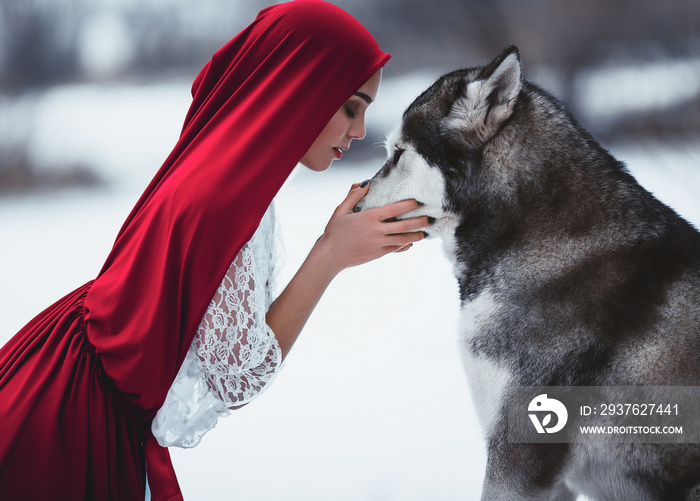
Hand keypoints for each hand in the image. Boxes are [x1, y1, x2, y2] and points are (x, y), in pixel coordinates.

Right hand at [314, 181, 428, 274]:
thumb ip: (354, 195)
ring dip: (415, 236)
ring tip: (424, 233)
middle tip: (428, 218)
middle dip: (418, 222)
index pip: (394, 209)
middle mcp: (377, 231)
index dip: (408, 205)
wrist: (330, 255)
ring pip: (402, 239)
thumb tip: (365, 183)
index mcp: (369, 217)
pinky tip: (410, 243)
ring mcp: (379, 244)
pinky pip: (395, 249)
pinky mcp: (378, 253)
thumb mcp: (341, 210)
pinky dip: (404, 245)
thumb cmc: (334, 231)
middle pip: (404, 225)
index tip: (418, 202)